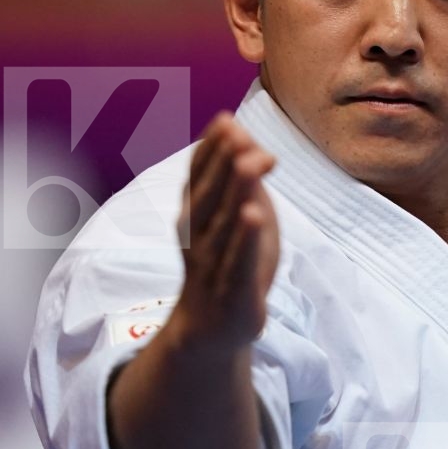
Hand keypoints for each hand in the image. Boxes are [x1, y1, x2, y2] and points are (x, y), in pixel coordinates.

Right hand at [172, 111, 277, 353]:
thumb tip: (251, 140)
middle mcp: (196, 237)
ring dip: (234, 192)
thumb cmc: (229, 261)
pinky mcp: (232, 291)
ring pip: (222, 225)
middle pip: (207, 195)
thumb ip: (244, 181)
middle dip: (221, 162)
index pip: (197, 176)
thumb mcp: (239, 217)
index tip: (226, 120)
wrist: (212, 327)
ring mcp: (211, 265)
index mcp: (194, 215)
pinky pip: (237, 261)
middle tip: (236, 132)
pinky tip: (253, 214)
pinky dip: (244, 238)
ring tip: (247, 162)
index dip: (210, 149)